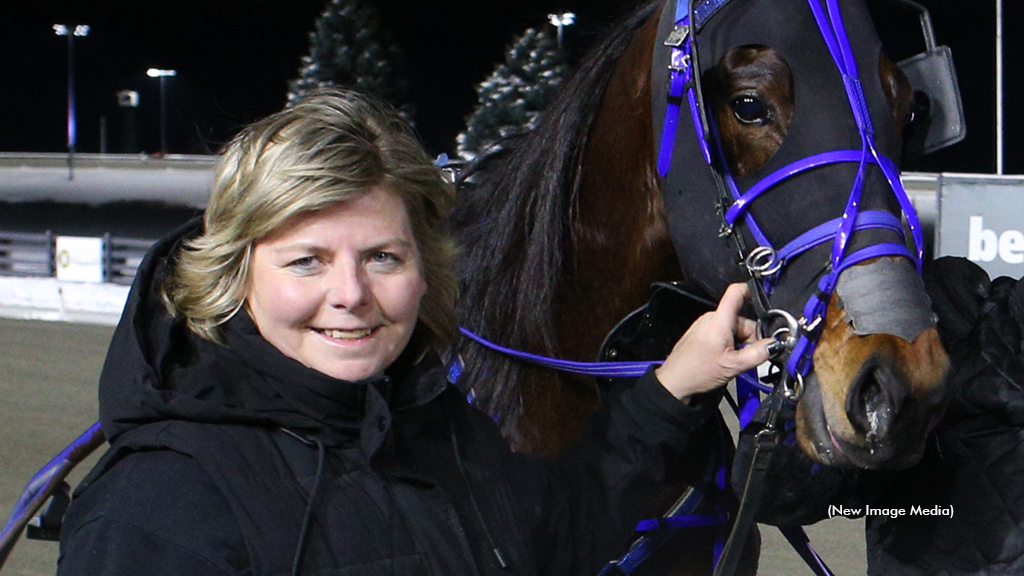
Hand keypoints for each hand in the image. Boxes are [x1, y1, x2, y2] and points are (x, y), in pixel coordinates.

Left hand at [655, 283, 773, 401]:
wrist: (674, 382)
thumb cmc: (697, 372)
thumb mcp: (733, 365)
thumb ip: (758, 353)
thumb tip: (775, 344)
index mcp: (719, 320)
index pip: (736, 292)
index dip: (752, 291)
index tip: (765, 301)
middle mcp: (711, 318)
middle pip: (741, 318)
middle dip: (751, 336)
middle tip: (749, 355)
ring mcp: (705, 325)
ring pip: (734, 328)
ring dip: (741, 343)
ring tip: (735, 361)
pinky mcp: (702, 334)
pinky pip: (723, 333)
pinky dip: (731, 344)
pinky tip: (727, 359)